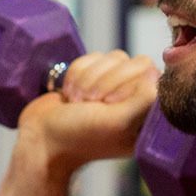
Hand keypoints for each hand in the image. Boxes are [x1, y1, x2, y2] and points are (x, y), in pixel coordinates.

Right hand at [16, 50, 159, 179]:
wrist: (40, 138)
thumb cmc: (79, 136)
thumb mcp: (118, 122)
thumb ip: (143, 99)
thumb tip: (154, 73)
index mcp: (147, 115)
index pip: (151, 74)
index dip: (126, 84)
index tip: (109, 105)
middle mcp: (135, 99)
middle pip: (133, 61)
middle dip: (104, 81)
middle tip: (91, 105)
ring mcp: (115, 87)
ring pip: (113, 57)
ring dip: (88, 79)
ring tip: (78, 103)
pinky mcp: (94, 77)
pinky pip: (94, 57)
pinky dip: (77, 73)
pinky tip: (70, 96)